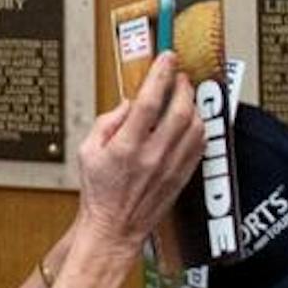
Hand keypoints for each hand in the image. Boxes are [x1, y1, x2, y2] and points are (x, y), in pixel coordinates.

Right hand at [74, 53, 205, 255]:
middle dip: (182, 85)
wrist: (114, 229)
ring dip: (193, 104)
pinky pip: (200, 144)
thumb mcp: (87, 150)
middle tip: (178, 75)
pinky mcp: (182, 176)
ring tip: (184, 95)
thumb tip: (128, 104)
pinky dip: (199, 126)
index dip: (161, 74)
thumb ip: (107, 121)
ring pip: (195, 125)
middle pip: (180, 109)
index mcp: (126, 146)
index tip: (166, 58)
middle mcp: (152, 155)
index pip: (149, 100)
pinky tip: (191, 120)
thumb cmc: (99, 192)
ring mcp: (171, 167)